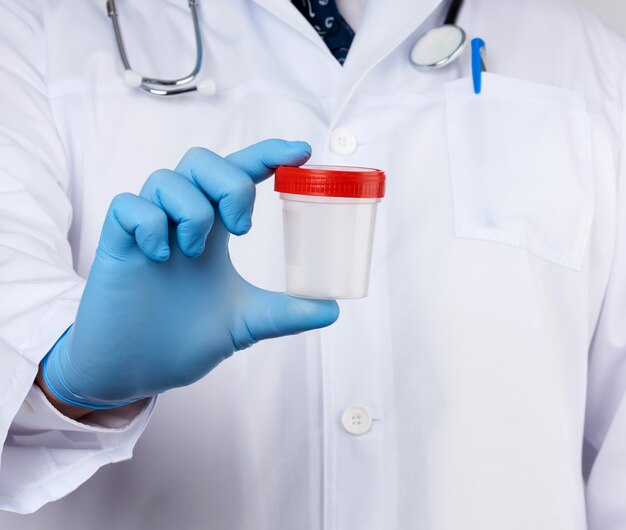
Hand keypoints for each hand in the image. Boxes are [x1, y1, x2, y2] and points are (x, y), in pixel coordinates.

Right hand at [41, 140, 338, 408]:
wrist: (135, 370)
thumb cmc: (183, 340)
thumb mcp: (246, 322)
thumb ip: (286, 313)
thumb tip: (332, 308)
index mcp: (213, 232)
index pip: (240, 174)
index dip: (267, 155)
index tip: (302, 151)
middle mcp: (181, 222)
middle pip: (200, 161)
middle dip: (229, 182)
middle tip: (242, 228)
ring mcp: (147, 231)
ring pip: (166, 178)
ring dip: (191, 209)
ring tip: (194, 251)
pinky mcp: (116, 245)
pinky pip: (128, 206)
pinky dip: (150, 224)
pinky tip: (159, 259)